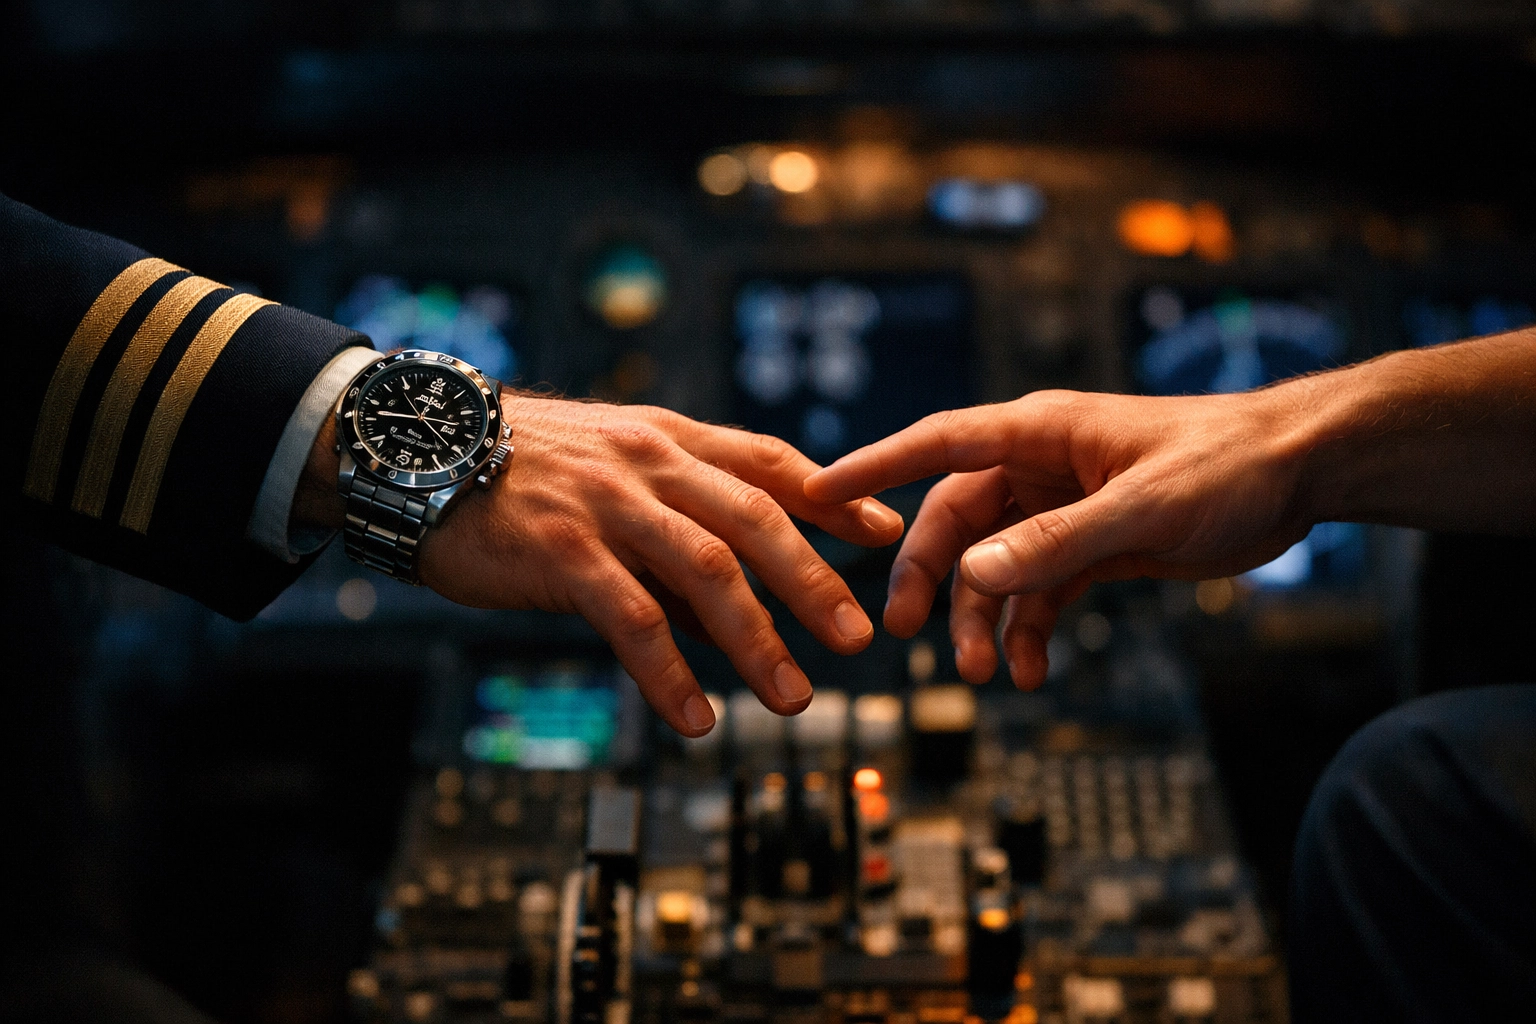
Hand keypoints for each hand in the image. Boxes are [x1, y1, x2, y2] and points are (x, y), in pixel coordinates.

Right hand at [299, 393, 903, 735]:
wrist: (418, 453)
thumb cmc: (522, 472)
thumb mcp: (610, 475)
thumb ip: (675, 526)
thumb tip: (736, 608)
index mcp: (669, 440)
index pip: (771, 462)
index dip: (834, 498)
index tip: (884, 534)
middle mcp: (650, 462)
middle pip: (756, 519)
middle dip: (814, 581)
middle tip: (858, 637)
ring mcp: (608, 503)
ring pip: (707, 569)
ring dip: (757, 639)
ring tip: (793, 696)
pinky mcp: (562, 549)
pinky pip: (631, 616)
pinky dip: (669, 670)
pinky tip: (694, 716)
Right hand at [804, 387, 1317, 688]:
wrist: (1299, 474)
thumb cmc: (1227, 464)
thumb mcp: (1141, 508)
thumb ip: (1056, 542)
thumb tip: (975, 576)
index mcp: (1040, 433)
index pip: (938, 444)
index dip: (874, 466)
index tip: (816, 492)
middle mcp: (1039, 468)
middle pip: (955, 522)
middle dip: (928, 578)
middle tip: (900, 632)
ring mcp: (1062, 508)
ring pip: (994, 567)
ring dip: (984, 619)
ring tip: (986, 674)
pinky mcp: (1090, 544)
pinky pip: (1038, 590)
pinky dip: (1029, 629)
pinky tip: (1031, 669)